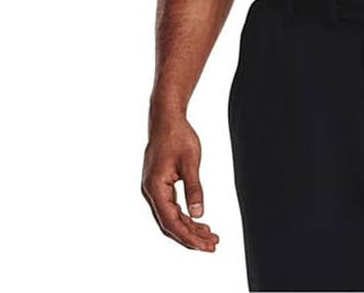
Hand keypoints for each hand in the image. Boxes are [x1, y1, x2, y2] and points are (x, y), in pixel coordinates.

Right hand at [141, 113, 218, 251]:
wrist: (166, 119)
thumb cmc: (177, 136)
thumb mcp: (190, 161)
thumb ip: (194, 188)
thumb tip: (199, 213)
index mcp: (155, 187)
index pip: (171, 221)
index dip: (188, 235)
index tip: (204, 244)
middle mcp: (151, 192)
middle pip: (170, 224)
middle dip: (191, 236)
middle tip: (212, 244)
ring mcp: (154, 189)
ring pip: (171, 217)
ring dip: (189, 228)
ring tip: (210, 236)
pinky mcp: (160, 185)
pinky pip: (171, 207)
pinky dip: (185, 216)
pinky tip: (199, 221)